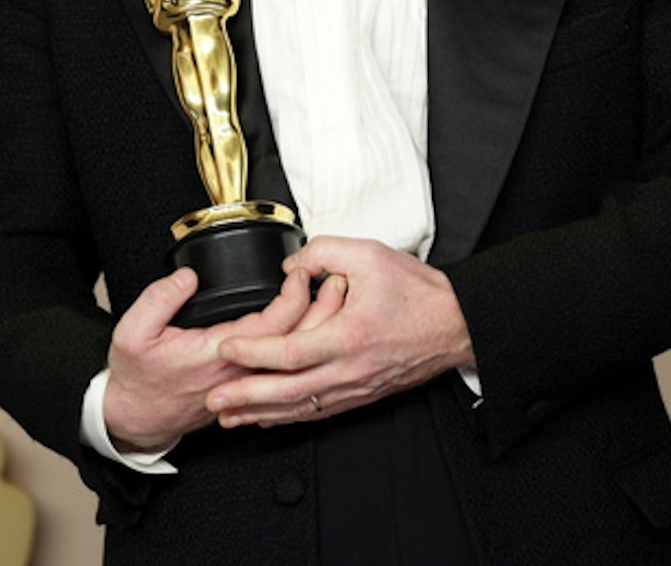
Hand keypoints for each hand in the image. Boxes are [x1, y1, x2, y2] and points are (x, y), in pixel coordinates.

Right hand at [103, 264, 313, 451]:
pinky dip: (306, 346)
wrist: (138, 416)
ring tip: (333, 299)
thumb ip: (160, 299)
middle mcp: (240, 372)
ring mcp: (247, 381)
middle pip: (296, 343)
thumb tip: (188, 276)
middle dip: (321, 310)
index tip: (298, 272)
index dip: (291, 297)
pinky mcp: (248, 384)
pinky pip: (286, 365)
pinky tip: (317, 328)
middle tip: (334, 281)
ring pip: (296, 356)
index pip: (270, 327)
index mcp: (217, 355)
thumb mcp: (133, 333)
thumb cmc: (138, 377)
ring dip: (319, 327)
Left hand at [207, 236, 473, 427]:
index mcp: (350, 336)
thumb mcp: (369, 255)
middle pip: (290, 392)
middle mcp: (351, 369)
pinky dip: (290, 417)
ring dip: (263, 415)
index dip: (255, 352)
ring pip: (303, 408)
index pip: (292, 352)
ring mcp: (357, 387)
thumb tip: (290, 266)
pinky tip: (269, 417)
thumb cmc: (418, 292)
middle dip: (247, 398)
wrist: (456, 323)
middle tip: (214, 400)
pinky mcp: (362, 394)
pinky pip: (321, 410)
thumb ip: (323, 253)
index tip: (227, 347)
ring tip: (230, 417)